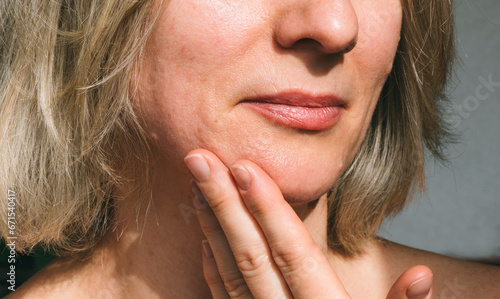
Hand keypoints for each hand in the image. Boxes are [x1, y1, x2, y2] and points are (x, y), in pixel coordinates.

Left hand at [184, 149, 432, 298]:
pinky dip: (211, 266)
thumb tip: (423, 276)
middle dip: (224, 204)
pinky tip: (203, 238)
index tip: (244, 167)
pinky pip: (222, 298)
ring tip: (195, 185)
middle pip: (251, 254)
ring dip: (210, 227)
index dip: (268, 209)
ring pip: (229, 271)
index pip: (291, 252)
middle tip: (200, 159)